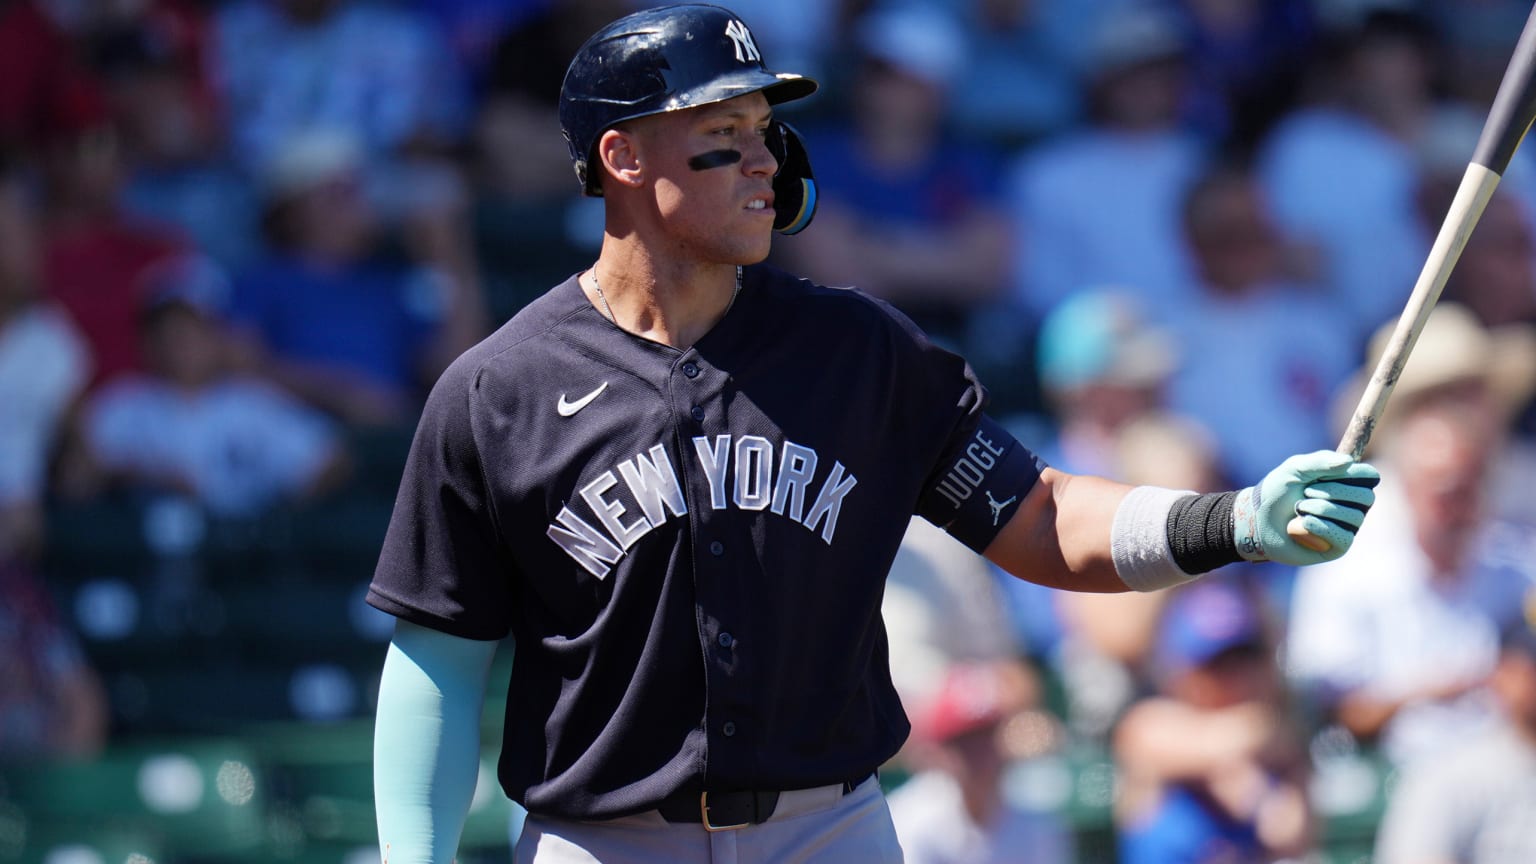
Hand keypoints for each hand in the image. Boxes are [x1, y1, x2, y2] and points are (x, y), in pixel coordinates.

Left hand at [1233, 451, 1378, 565]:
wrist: (1257, 520)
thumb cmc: (1277, 492)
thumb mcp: (1294, 468)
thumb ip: (1320, 461)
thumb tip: (1349, 462)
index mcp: (1347, 483)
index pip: (1370, 476)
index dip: (1354, 474)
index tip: (1329, 473)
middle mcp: (1353, 505)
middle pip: (1365, 496)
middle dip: (1332, 492)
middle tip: (1306, 492)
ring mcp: (1348, 527)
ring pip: (1353, 517)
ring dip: (1319, 509)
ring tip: (1298, 508)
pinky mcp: (1339, 547)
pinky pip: (1342, 536)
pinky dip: (1319, 527)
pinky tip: (1302, 524)